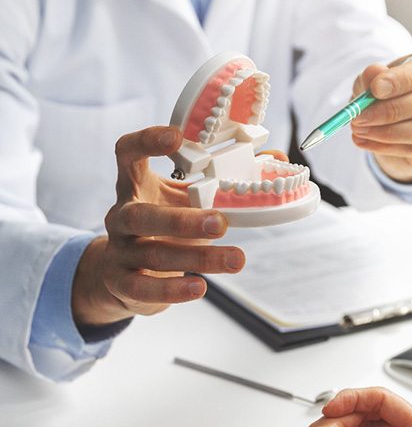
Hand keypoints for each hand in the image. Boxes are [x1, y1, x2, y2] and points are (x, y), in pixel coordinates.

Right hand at [72, 126, 245, 326]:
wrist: (124, 273)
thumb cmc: (166, 227)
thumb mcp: (188, 199)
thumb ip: (226, 178)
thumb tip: (276, 156)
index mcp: (136, 185)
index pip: (127, 153)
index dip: (146, 141)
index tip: (177, 137)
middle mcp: (121, 215)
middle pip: (142, 214)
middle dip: (182, 219)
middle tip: (221, 222)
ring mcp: (119, 250)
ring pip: (154, 253)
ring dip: (197, 258)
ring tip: (236, 260)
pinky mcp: (121, 282)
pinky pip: (144, 287)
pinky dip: (173, 290)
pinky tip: (200, 288)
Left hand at [351, 46, 411, 183]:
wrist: (396, 120)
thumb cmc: (388, 91)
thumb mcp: (374, 79)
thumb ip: (372, 76)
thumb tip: (373, 73)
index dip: (402, 79)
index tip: (375, 88)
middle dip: (391, 110)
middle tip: (360, 116)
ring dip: (388, 132)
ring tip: (359, 130)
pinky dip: (385, 146)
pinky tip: (364, 141)